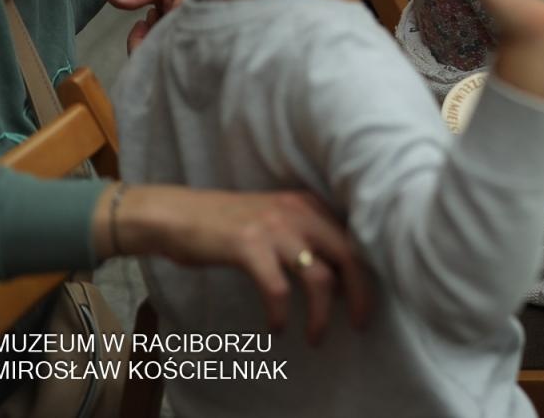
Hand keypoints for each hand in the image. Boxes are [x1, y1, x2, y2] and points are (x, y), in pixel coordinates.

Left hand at [109, 0, 236, 52]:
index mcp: (182, 26)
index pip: (149, 50)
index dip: (138, 41)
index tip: (141, 22)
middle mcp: (191, 40)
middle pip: (157, 55)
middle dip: (149, 35)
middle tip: (153, 13)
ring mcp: (197, 44)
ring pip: (166, 52)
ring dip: (159, 34)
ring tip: (163, 12)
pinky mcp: (200, 44)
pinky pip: (176, 49)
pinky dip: (168, 35)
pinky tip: (171, 19)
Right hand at [112, 186, 372, 344]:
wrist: (179, 215)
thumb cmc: (227, 224)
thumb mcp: (276, 218)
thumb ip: (305, 235)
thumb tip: (337, 275)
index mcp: (309, 205)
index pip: (353, 239)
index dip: (365, 273)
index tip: (364, 302)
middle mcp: (299, 212)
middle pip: (348, 256)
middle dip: (359, 294)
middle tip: (359, 323)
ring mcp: (274, 228)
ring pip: (318, 277)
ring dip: (321, 314)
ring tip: (316, 337)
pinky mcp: (249, 246)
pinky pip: (278, 289)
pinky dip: (281, 314)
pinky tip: (277, 327)